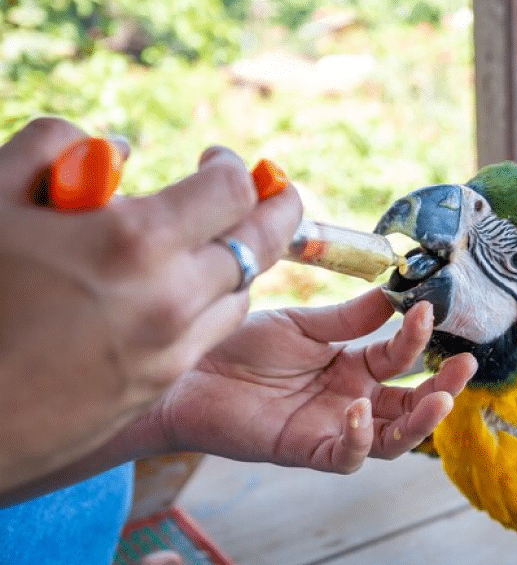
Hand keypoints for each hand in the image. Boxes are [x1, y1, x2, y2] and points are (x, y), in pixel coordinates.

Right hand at [0, 118, 301, 490]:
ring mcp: (170, 349)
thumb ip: (55, 149)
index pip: (234, 192)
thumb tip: (115, 149)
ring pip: (241, 294)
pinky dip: (208, 303)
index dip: (234, 167)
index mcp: (135, 242)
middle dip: (269, 211)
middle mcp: (171, 298)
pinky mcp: (159, 385)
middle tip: (267, 192)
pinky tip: (174, 290)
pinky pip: (210, 334)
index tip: (215, 158)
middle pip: (258, 244)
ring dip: (237, 260)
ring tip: (210, 241)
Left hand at [156, 290, 475, 473]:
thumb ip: (349, 318)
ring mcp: (332, 426)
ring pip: (392, 439)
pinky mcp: (306, 449)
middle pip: (410, 405)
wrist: (188, 373)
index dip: (418, 337)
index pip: (400, 358)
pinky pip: (346, 456)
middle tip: (465, 366)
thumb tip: (396, 293)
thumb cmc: (241, 347)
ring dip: (421, 422)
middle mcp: (351, 398)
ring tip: (440, 398)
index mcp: (352, 366)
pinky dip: (360, 438)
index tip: (429, 308)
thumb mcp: (302, 325)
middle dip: (443, 388)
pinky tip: (359, 410)